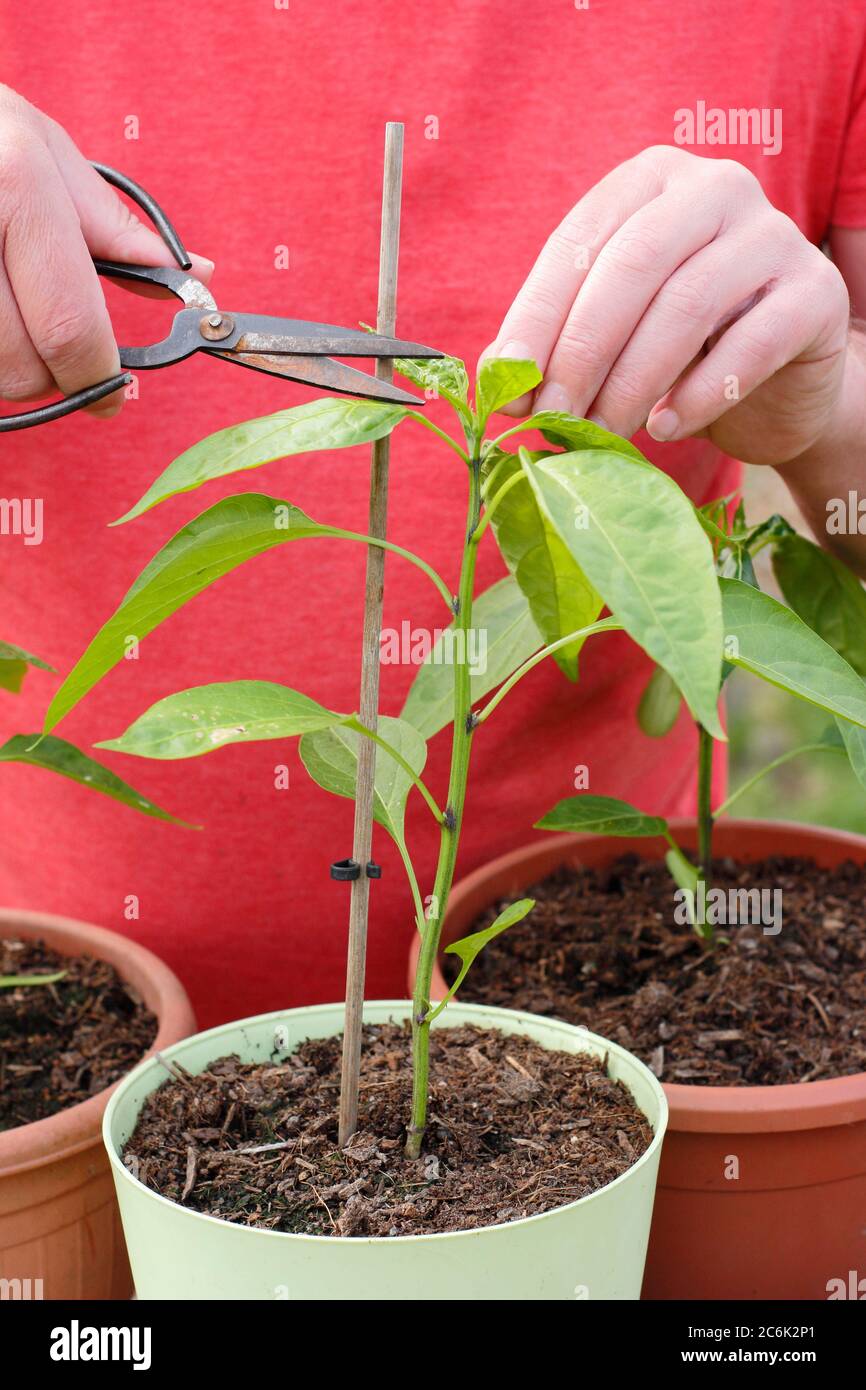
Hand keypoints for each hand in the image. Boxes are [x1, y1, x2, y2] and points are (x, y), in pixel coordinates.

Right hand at [0, 86, 212, 416]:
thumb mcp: (43, 152)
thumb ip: (113, 227)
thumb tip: (195, 275)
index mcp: (17, 184)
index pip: (70, 328)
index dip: (97, 377)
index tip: (111, 396)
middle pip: (23, 369)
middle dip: (51, 379)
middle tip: (55, 357)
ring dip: (8, 371)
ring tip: (13, 321)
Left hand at [485, 145, 850, 466]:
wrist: (780, 381)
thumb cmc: (682, 349)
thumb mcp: (614, 335)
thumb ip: (559, 345)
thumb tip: (500, 384)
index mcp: (649, 179)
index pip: (578, 242)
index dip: (536, 317)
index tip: (506, 383)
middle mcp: (714, 188)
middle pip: (630, 267)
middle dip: (581, 352)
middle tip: (553, 418)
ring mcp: (772, 235)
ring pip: (685, 306)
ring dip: (632, 382)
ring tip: (602, 433)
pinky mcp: (816, 293)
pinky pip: (750, 345)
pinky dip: (697, 395)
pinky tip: (664, 428)